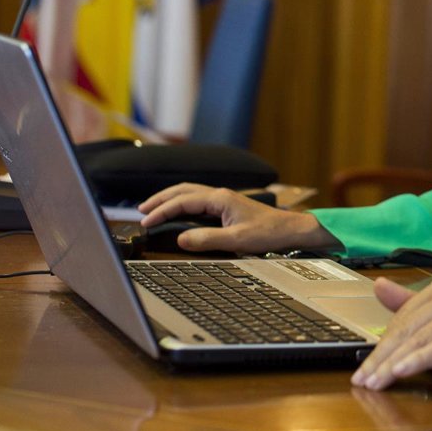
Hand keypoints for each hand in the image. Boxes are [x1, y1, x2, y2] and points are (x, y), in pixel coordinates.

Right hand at [137, 183, 338, 254]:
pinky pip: (198, 199)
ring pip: (190, 192)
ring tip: (153, 209)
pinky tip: (178, 211)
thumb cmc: (268, 233)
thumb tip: (181, 239)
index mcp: (220, 198)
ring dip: (170, 199)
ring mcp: (224, 198)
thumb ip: (207, 239)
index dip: (162, 211)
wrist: (290, 229)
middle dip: (160, 199)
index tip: (146, 222)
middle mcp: (220, 194)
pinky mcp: (227, 205)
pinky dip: (182, 203)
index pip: (182, 201)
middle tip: (141, 212)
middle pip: (183, 190)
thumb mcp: (236, 240)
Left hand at [351, 276, 431, 389]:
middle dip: (381, 357)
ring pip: (420, 339)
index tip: (364, 366)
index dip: (381, 344)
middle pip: (407, 329)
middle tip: (363, 378)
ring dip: (394, 363)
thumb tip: (378, 286)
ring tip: (377, 381)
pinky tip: (402, 371)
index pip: (402, 318)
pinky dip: (419, 361)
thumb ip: (412, 304)